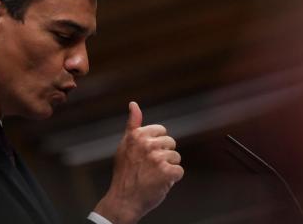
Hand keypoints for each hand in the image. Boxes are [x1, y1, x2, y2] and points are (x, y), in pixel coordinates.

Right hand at [94, 102, 183, 223]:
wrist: (123, 200)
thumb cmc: (125, 173)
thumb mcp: (125, 145)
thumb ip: (133, 124)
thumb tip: (133, 103)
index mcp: (138, 136)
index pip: (162, 131)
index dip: (157, 145)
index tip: (146, 155)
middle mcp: (147, 145)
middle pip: (171, 144)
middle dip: (164, 156)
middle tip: (149, 167)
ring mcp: (157, 159)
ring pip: (176, 158)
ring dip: (168, 168)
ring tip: (153, 175)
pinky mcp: (166, 173)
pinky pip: (179, 171)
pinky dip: (172, 179)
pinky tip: (159, 183)